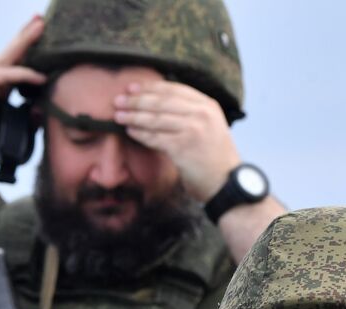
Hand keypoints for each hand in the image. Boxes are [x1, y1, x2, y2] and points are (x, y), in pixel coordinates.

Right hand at [0, 15, 47, 170]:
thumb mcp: (9, 129)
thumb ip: (25, 119)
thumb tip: (42, 113)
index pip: (10, 65)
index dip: (25, 51)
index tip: (39, 37)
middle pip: (8, 54)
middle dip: (25, 37)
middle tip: (41, 21)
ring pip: (6, 58)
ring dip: (25, 43)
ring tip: (40, 29)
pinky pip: (6, 76)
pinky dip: (23, 76)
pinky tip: (40, 77)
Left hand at [113, 80, 239, 201]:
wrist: (227, 183)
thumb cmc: (214, 157)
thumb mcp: (210, 126)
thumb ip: (190, 113)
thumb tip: (156, 104)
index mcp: (207, 105)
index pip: (173, 89)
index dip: (150, 87)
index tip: (132, 88)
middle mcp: (201, 114)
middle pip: (162, 102)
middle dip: (137, 100)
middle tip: (118, 101)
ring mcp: (193, 130)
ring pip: (156, 119)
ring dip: (134, 116)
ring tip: (118, 116)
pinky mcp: (183, 147)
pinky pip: (155, 138)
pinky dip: (141, 134)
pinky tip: (130, 131)